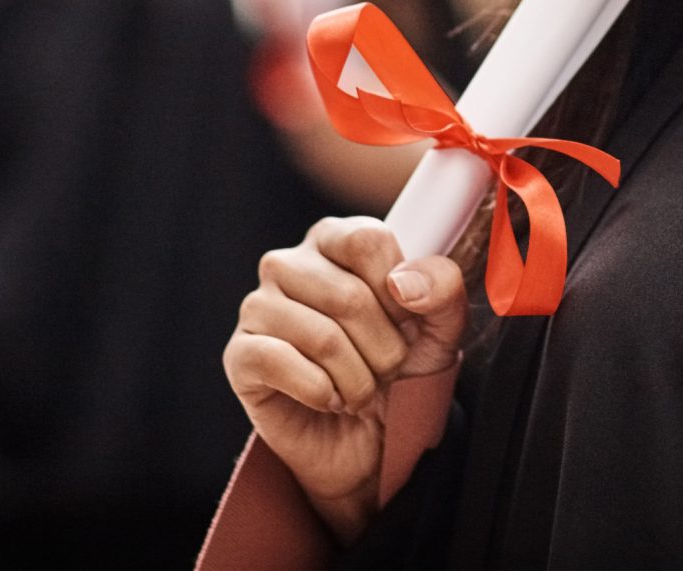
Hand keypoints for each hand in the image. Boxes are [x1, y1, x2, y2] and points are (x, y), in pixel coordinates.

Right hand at [224, 216, 465, 542]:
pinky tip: (329, 400)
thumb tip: (405, 284)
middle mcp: (289, 264)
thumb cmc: (402, 372)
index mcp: (335, 240)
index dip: (398, 292)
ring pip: (321, 336)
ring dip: (357, 379)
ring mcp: (258, 308)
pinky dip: (320, 392)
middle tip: (386, 370)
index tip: (408, 323)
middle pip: (347, 295)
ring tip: (360, 390)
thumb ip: (443, 290)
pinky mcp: (240, 355)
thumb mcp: (440, 329)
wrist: (373, 443)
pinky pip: (279, 363)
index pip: (367, 240)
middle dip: (384, 348)